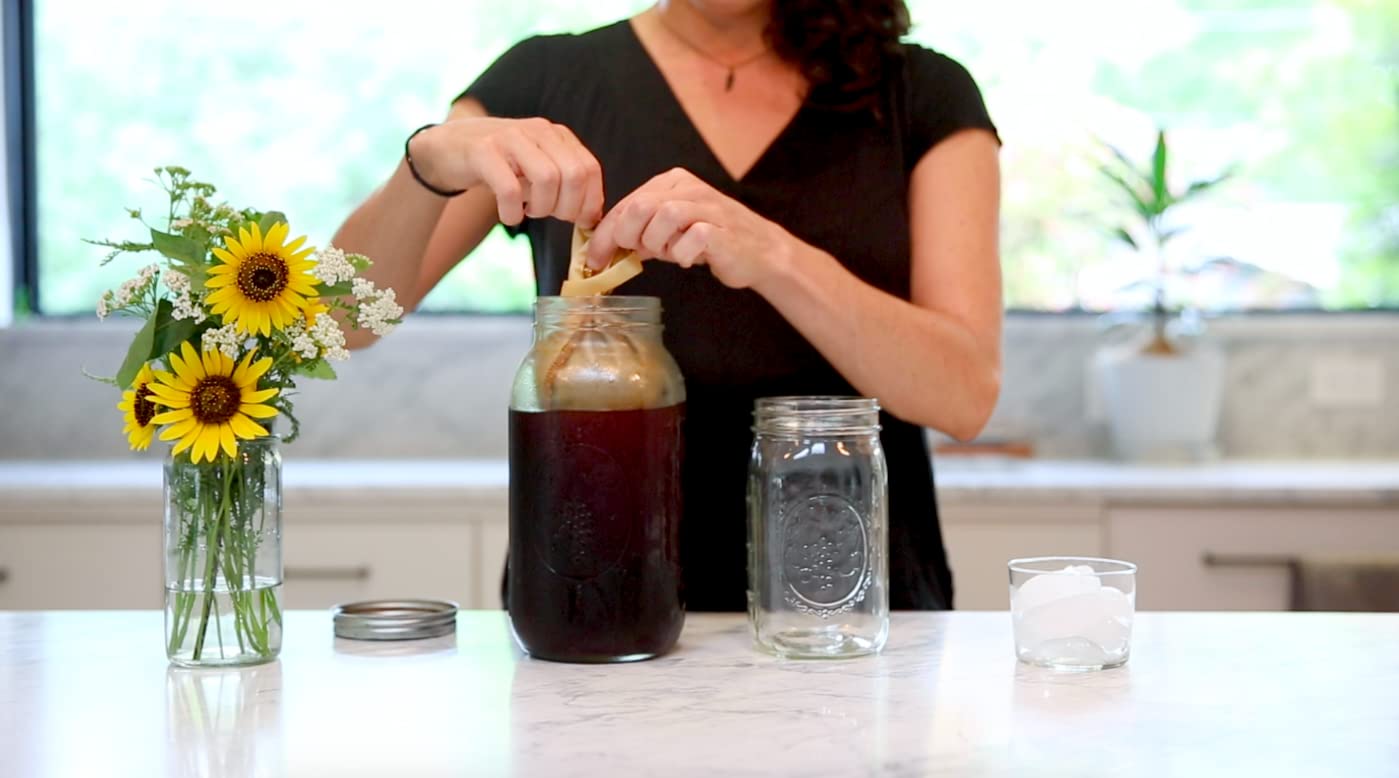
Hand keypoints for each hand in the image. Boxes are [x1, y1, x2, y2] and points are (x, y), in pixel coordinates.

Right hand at [408, 117, 603, 226]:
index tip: (576, 220)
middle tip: (548, 215)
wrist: (448, 148)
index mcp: (556, 135)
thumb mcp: (537, 169)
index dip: (588, 202)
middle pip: (573, 176)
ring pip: (547, 180)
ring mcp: (510, 138)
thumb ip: (565, 186)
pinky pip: (510, 189)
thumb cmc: (500, 166)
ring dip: (540, 208)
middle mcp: (538, 131)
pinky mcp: (483, 151)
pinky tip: (508, 215)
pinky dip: (512, 212)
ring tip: (527, 211)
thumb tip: (592, 218)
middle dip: (566, 208)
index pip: (590, 169)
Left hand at [586, 168, 796, 290]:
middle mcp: (689, 189)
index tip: (594, 258)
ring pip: (663, 217)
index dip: (605, 233)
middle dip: (628, 237)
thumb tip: (605, 250)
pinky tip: (690, 258)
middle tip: (636, 254)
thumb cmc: (711, 241)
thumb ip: (640, 234)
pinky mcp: (722, 230)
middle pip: (640, 206)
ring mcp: (708, 207)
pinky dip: (684, 254)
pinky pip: (692, 238)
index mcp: (672, 183)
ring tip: (669, 253)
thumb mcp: (669, 233)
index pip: (627, 203)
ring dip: (658, 244)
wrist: (759, 251)